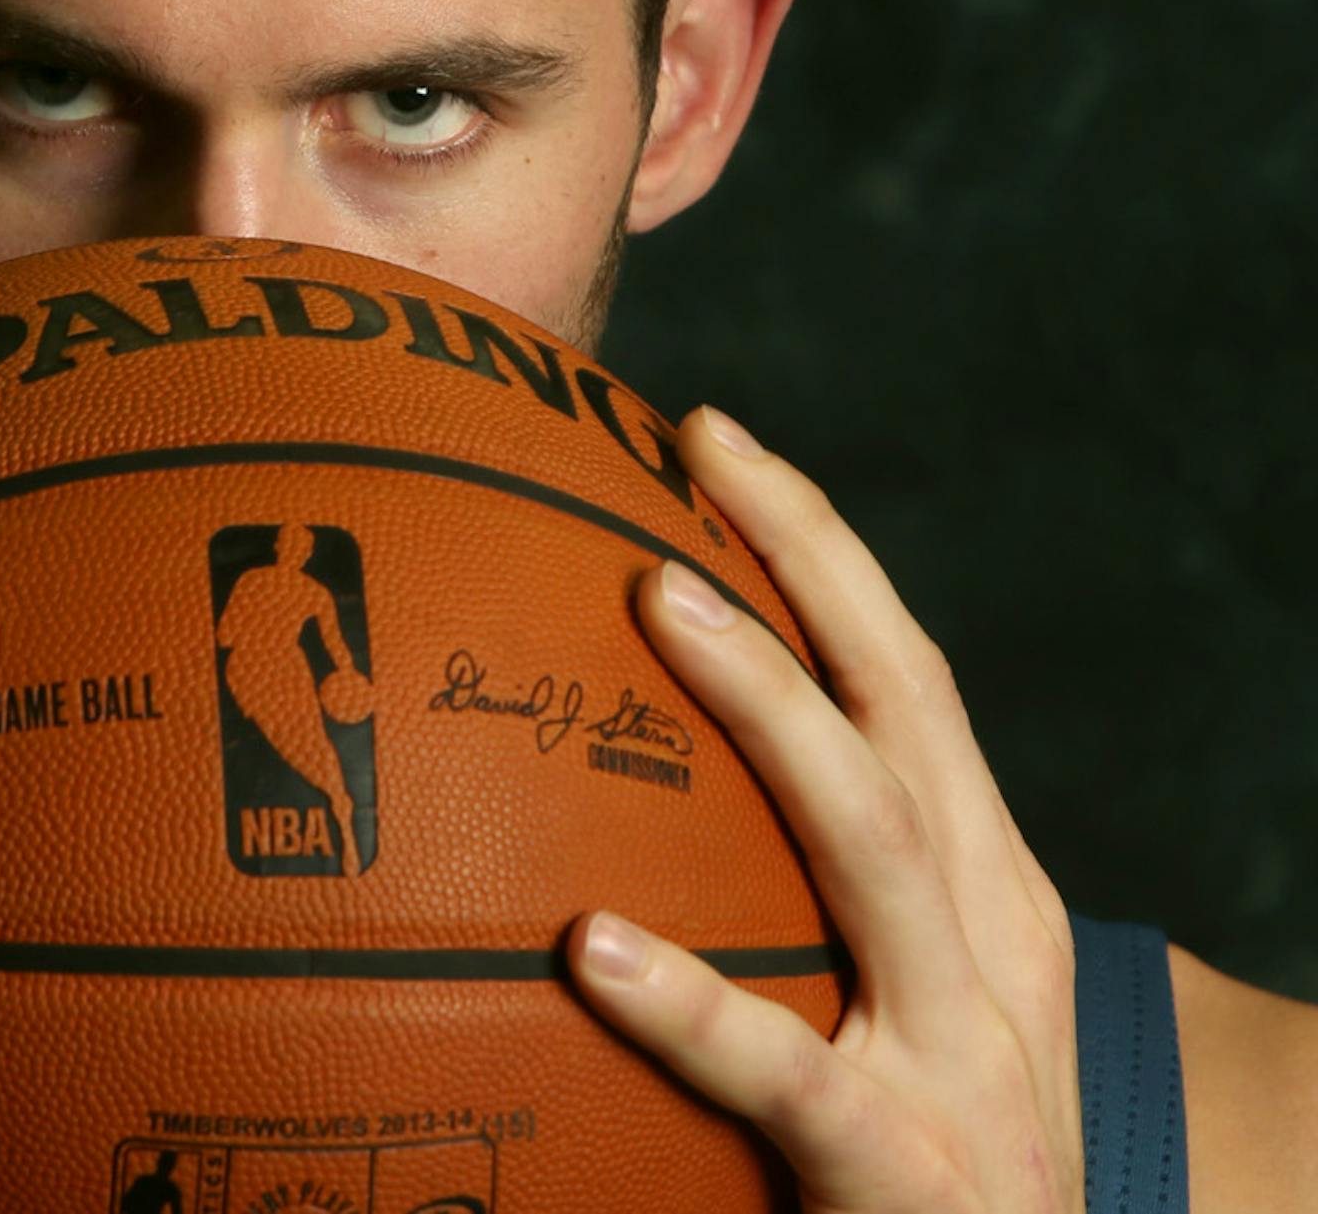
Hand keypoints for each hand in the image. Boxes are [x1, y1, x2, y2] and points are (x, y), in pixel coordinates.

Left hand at [567, 406, 1084, 1212]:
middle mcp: (990, 947)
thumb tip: (596, 808)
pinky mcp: (912, 1177)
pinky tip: (589, 947)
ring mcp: (966, 1059)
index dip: (819, 551)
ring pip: (874, 839)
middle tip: (695, 449)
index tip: (715, 439)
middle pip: (905, 708)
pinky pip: (791, 1078)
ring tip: (655, 603)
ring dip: (771, 706)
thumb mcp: (888, 1003)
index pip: (901, 680)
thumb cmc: (917, 1159)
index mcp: (978, 892)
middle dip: (812, 564)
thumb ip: (799, 898)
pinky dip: (694, 1007)